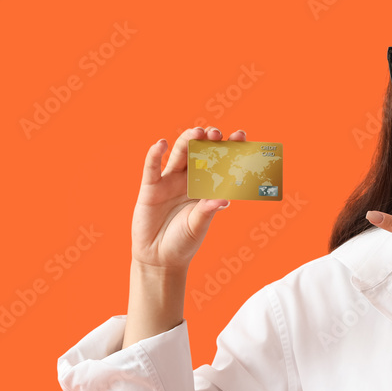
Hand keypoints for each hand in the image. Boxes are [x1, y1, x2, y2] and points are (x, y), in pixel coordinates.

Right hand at [131, 126, 245, 271]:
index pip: (220, 165)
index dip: (229, 150)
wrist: (159, 258)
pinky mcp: (150, 188)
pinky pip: (152, 168)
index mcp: (206, 188)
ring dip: (186, 142)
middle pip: (199, 155)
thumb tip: (224, 199)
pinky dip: (155, 155)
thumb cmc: (183, 242)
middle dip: (208, 142)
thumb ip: (208, 211)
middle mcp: (189, 181)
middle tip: (215, 133)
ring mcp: (169, 182)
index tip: (241, 135)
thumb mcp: (198, 226)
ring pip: (178, 156)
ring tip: (195, 133)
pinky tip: (162, 144)